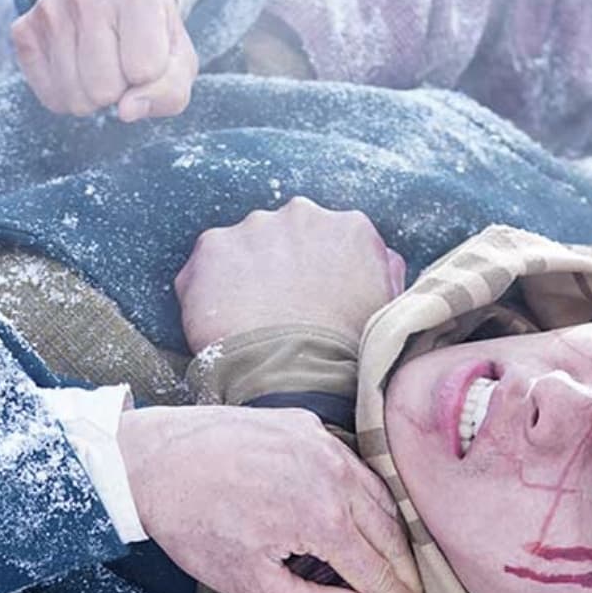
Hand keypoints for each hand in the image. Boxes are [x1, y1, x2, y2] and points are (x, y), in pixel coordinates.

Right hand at [10, 0, 197, 121]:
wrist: (112, 1)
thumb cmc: (153, 35)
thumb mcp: (179, 59)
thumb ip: (170, 91)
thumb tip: (126, 112)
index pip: (144, 70)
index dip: (151, 77)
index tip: (149, 53)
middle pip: (104, 88)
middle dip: (120, 90)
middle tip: (122, 61)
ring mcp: (48, 6)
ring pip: (76, 98)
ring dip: (95, 97)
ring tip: (101, 63)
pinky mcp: (23, 28)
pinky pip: (51, 98)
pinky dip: (69, 96)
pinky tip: (78, 66)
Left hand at [118, 404, 423, 592]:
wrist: (153, 460)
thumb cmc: (194, 525)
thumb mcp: (246, 584)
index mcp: (324, 518)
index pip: (380, 571)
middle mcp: (335, 474)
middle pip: (390, 531)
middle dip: (407, 570)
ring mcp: (323, 443)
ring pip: (378, 493)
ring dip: (391, 530)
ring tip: (396, 560)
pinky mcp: (306, 424)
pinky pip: (353, 463)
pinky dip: (366, 493)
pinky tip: (360, 512)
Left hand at [174, 197, 407, 352]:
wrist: (296, 379)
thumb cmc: (347, 353)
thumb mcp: (385, 306)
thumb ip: (381, 269)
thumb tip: (379, 257)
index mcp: (350, 226)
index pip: (331, 239)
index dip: (320, 271)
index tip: (313, 298)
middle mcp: (302, 213)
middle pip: (286, 237)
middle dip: (280, 266)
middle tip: (279, 311)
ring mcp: (254, 227)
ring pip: (245, 248)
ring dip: (244, 276)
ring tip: (249, 322)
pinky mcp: (213, 246)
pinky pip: (206, 268)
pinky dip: (209, 291)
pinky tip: (222, 324)